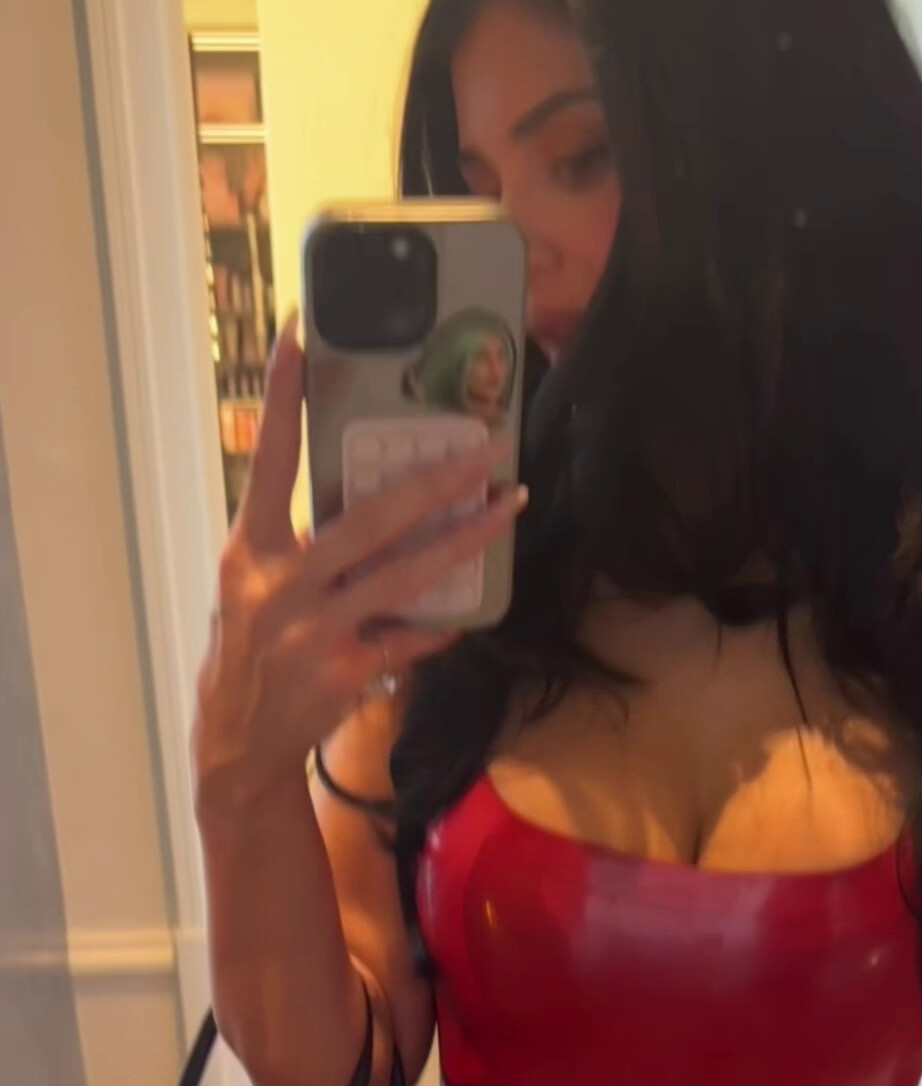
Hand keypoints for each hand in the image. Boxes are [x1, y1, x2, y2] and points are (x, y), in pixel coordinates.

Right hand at [192, 311, 526, 813]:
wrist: (239, 744)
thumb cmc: (251, 650)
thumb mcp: (252, 588)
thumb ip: (297, 543)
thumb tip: (370, 499)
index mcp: (250, 549)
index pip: (268, 460)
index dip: (280, 397)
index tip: (299, 333)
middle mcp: (280, 584)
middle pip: (370, 518)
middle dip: (436, 481)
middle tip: (486, 448)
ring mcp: (316, 630)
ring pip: (407, 575)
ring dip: (466, 541)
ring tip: (508, 508)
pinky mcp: (347, 671)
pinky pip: (412, 637)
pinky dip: (439, 623)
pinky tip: (466, 611)